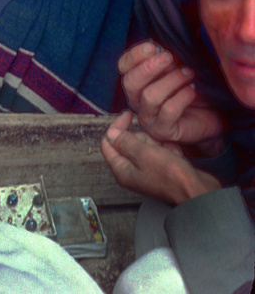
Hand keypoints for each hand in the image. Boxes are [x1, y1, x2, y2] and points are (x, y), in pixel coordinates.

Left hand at [101, 110, 221, 205]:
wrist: (198, 192)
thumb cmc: (172, 177)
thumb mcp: (145, 154)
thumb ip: (126, 142)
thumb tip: (110, 133)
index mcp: (122, 171)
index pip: (108, 143)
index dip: (116, 126)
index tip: (128, 114)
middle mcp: (132, 172)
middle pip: (129, 143)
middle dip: (143, 137)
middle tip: (156, 142)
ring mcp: (147, 171)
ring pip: (146, 145)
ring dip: (159, 143)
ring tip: (169, 151)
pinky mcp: (161, 170)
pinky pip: (160, 152)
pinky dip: (168, 150)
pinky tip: (176, 155)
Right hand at [119, 42, 224, 151]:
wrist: (211, 114)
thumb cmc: (189, 87)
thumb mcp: (175, 69)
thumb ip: (163, 60)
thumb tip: (156, 48)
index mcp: (136, 82)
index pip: (123, 67)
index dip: (134, 55)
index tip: (153, 47)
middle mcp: (137, 101)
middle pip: (130, 82)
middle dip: (149, 67)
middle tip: (169, 57)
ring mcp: (148, 118)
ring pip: (149, 97)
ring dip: (171, 80)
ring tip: (188, 73)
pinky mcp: (163, 131)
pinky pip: (168, 111)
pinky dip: (182, 97)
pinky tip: (192, 90)